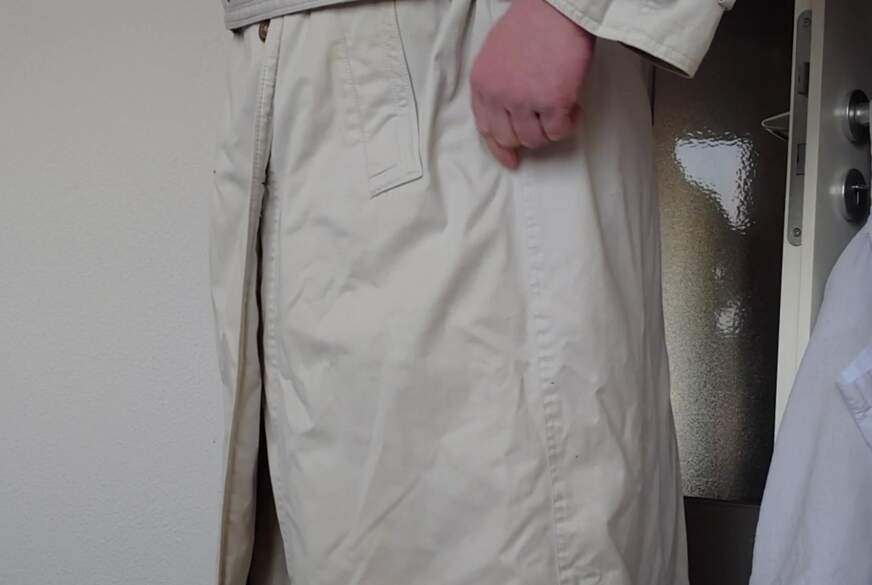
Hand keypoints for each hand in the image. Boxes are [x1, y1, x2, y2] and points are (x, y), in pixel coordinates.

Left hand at [470, 0, 594, 168]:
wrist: (556, 7)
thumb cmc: (532, 23)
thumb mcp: (496, 54)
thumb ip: (497, 85)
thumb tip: (510, 113)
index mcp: (482, 84)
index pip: (486, 129)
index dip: (500, 148)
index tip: (512, 160)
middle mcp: (498, 96)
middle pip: (511, 139)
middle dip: (529, 136)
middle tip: (545, 122)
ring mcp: (524, 101)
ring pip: (535, 140)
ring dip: (551, 129)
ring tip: (562, 107)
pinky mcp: (552, 102)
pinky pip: (559, 132)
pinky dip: (569, 124)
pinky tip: (574, 107)